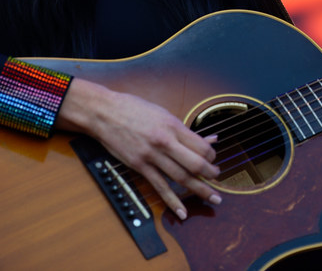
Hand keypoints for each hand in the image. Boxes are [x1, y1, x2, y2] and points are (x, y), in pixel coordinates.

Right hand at [56, 78, 220, 219]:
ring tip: (213, 197)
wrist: (104, 112)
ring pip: (181, 177)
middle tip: (217, 180)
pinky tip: (182, 212)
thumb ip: (185, 130)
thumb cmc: (133, 109)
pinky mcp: (139, 166)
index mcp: (173, 125)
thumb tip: (209, 138)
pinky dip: (173, 201)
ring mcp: (152, 155)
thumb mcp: (163, 113)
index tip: (213, 159)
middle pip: (196, 164)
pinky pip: (160, 187)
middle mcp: (165, 141)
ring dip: (200, 189)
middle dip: (210, 175)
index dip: (212, 156)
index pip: (201, 146)